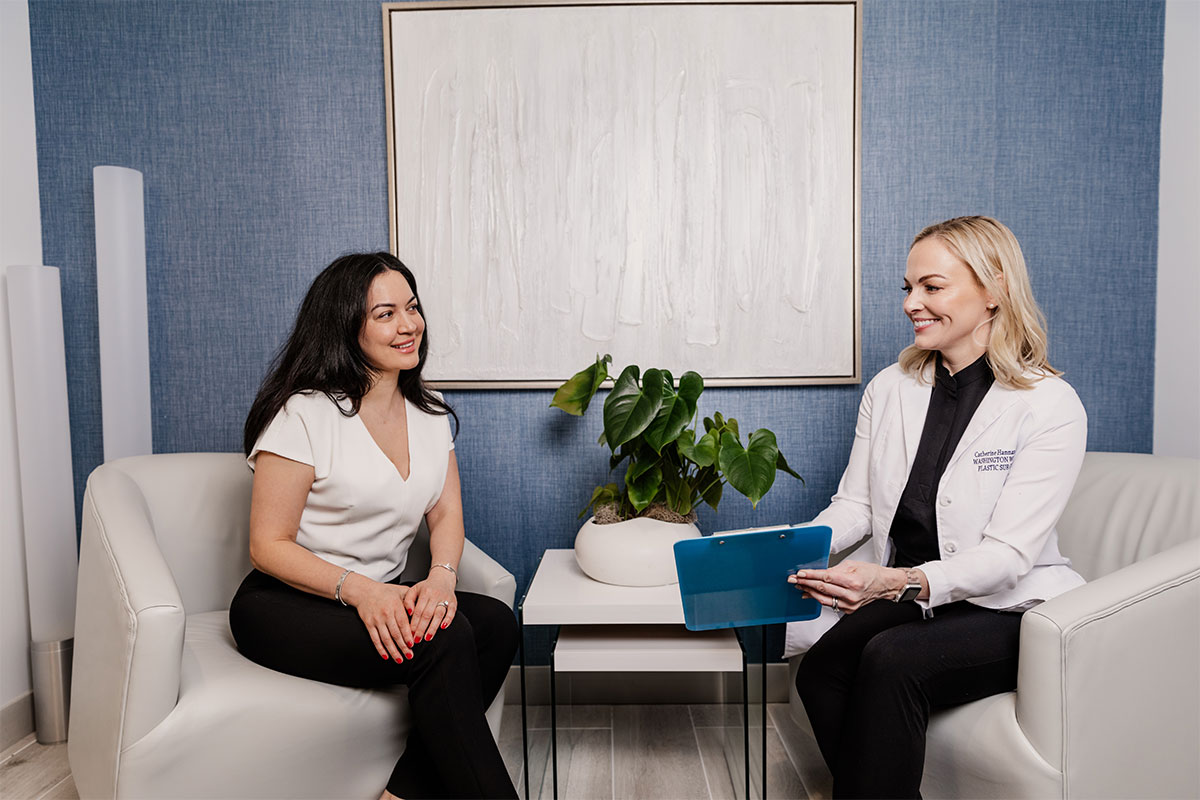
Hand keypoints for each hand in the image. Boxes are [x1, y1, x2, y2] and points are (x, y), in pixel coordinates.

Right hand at [343, 574, 414, 661]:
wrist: (364, 591)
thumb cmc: (385, 592)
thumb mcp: (401, 590)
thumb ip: (411, 599)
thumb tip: (420, 610)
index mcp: (395, 606)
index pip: (403, 623)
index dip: (408, 635)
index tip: (413, 644)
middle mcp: (386, 614)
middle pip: (396, 634)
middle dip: (403, 646)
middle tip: (409, 655)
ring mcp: (377, 620)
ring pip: (386, 639)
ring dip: (393, 651)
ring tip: (400, 659)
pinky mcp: (369, 625)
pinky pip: (375, 639)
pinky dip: (380, 649)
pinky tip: (386, 656)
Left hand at [405, 569, 456, 643]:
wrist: (443, 578)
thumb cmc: (427, 587)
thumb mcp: (414, 589)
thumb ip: (408, 600)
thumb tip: (409, 613)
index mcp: (425, 593)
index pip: (418, 611)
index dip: (414, 623)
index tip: (410, 633)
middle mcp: (435, 596)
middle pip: (427, 615)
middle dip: (421, 629)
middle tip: (417, 639)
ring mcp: (445, 599)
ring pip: (439, 614)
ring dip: (433, 627)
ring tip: (428, 637)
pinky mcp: (454, 602)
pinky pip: (452, 612)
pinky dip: (448, 620)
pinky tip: (443, 627)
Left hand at [787, 561, 903, 613]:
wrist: (886, 586)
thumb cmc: (871, 573)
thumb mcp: (853, 565)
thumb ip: (835, 569)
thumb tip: (819, 573)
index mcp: (852, 581)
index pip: (826, 577)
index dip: (811, 575)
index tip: (800, 573)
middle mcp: (851, 595)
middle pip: (822, 588)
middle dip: (805, 583)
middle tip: (793, 579)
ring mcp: (850, 604)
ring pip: (824, 599)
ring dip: (809, 592)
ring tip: (799, 586)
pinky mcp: (849, 610)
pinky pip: (830, 604)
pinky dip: (819, 599)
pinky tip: (810, 595)